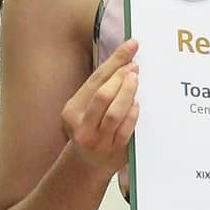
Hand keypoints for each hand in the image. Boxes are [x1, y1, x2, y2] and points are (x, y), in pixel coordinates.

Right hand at [60, 39, 140, 176]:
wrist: (86, 164)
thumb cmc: (90, 128)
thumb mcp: (87, 108)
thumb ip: (102, 87)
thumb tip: (127, 60)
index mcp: (72, 109)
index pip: (95, 79)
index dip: (115, 60)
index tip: (131, 45)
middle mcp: (81, 125)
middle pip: (102, 95)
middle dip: (120, 77)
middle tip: (135, 66)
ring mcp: (97, 139)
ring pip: (114, 113)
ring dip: (128, 94)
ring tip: (136, 80)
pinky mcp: (113, 150)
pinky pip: (126, 130)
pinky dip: (133, 115)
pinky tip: (137, 104)